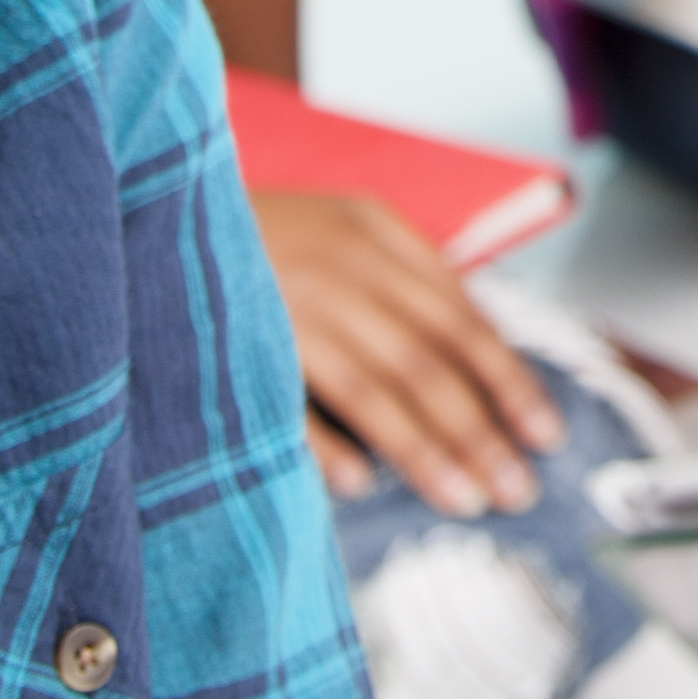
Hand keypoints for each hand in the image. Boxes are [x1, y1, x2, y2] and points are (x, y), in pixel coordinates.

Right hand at [251, 186, 562, 513]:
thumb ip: (406, 282)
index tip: (546, 434)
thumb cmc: (261, 232)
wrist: (152, 200)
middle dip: (479, 429)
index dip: (508, 379)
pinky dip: (324, 442)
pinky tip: (358, 485)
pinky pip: (287, 400)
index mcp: (371, 230)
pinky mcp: (230, 333)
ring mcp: (282, 297)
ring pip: (373, 384)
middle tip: (517, 489)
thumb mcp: (342, 229)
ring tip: (466, 498)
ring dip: (425, 448)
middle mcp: (336, 261)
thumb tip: (482, 358)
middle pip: (426, 358)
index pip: (460, 317)